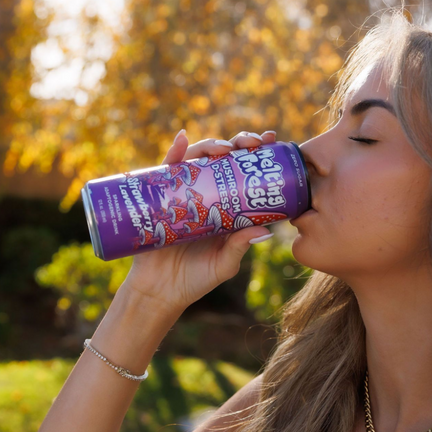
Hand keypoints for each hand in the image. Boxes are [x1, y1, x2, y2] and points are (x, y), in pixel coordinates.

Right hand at [121, 128, 277, 313]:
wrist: (160, 292)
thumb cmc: (196, 279)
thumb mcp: (224, 264)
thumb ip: (239, 247)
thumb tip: (264, 231)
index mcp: (226, 208)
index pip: (244, 174)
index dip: (257, 156)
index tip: (271, 141)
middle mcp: (206, 195)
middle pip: (224, 159)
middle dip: (239, 143)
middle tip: (251, 142)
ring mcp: (183, 194)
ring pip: (199, 159)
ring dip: (212, 145)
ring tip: (223, 147)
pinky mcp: (160, 197)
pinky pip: (166, 170)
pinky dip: (175, 151)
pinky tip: (183, 139)